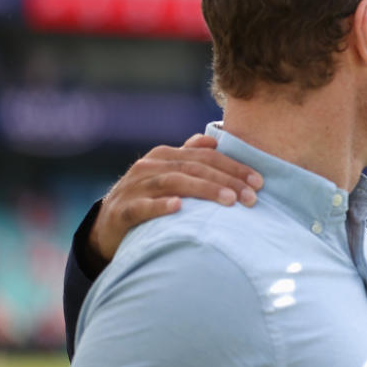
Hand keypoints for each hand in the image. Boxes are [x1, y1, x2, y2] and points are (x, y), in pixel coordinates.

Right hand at [88, 134, 263, 262]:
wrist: (107, 226)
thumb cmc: (148, 197)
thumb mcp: (168, 173)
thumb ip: (190, 156)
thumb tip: (214, 140)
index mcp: (166, 155)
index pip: (206, 156)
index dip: (234, 167)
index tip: (259, 182)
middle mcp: (150, 165)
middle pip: (194, 168)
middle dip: (226, 180)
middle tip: (251, 197)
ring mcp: (134, 187)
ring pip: (173, 183)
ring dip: (204, 190)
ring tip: (229, 200)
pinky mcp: (122, 210)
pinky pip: (141, 207)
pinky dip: (160, 206)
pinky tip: (178, 208)